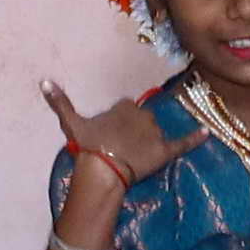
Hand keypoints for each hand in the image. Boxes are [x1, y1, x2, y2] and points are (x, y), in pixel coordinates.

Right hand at [39, 81, 181, 190]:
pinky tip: (206, 135)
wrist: (104, 168)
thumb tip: (44, 82)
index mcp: (124, 106)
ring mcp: (155, 133)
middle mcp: (143, 116)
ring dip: (150, 141)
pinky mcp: (167, 150)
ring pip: (156, 133)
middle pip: (142, 121)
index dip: (118, 123)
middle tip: (121, 147)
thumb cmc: (88, 145)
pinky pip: (183, 143)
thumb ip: (59, 102)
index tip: (110, 134)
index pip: (125, 110)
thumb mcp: (71, 123)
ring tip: (136, 157)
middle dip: (134, 132)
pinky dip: (194, 139)